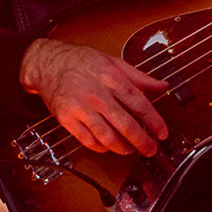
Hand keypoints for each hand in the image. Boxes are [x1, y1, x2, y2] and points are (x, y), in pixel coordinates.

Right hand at [19, 37, 168, 155]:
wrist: (48, 64)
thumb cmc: (82, 62)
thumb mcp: (114, 62)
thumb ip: (140, 77)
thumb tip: (162, 86)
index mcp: (111, 78)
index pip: (139, 103)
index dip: (154, 121)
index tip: (162, 133)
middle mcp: (97, 94)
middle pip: (125, 125)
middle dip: (142, 142)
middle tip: (150, 149)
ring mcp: (81, 108)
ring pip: (108, 137)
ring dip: (124, 148)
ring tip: (131, 149)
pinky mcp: (68, 120)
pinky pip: (89, 141)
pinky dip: (102, 148)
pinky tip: (109, 145)